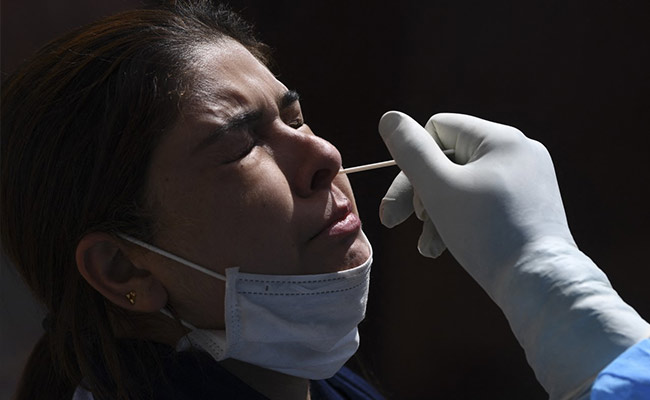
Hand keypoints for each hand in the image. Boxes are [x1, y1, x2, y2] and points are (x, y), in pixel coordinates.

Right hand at [378, 111, 649, 398]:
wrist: (541, 283)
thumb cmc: (486, 232)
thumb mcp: (439, 187)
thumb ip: (410, 150)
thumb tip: (389, 118)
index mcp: (500, 138)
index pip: (438, 129)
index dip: (413, 161)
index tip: (403, 199)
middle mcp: (518, 152)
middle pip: (449, 160)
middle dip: (419, 194)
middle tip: (392, 222)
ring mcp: (527, 180)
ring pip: (463, 185)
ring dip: (436, 214)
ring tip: (427, 248)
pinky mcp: (530, 206)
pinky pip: (483, 203)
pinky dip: (461, 221)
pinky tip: (444, 248)